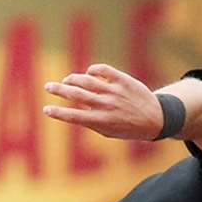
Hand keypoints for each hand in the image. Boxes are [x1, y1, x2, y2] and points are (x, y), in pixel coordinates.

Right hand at [43, 63, 164, 140]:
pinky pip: (103, 70)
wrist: (155, 119)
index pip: (74, 116)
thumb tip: (72, 112)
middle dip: (59, 90)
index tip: (46, 110)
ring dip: (73, 79)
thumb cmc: (128, 128)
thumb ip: (91, 122)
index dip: (57, 113)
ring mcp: (115, 91)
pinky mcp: (123, 80)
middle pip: (76, 94)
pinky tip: (88, 73)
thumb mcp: (109, 132)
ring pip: (87, 80)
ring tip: (67, 81)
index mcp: (102, 121)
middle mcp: (107, 105)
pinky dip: (92, 70)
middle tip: (48, 87)